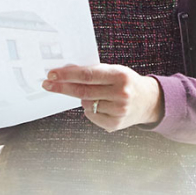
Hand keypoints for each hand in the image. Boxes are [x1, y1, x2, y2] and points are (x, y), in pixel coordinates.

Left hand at [43, 63, 163, 131]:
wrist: (148, 101)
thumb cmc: (125, 81)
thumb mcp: (113, 70)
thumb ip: (92, 71)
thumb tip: (64, 72)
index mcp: (120, 75)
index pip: (87, 74)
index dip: (67, 75)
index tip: (51, 74)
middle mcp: (121, 94)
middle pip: (83, 91)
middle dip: (62, 87)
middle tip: (47, 84)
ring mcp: (119, 111)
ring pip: (86, 103)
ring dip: (82, 98)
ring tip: (95, 93)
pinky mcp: (116, 124)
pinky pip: (91, 115)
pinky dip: (89, 109)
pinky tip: (100, 104)